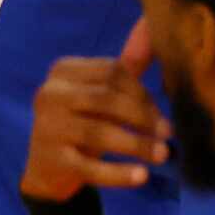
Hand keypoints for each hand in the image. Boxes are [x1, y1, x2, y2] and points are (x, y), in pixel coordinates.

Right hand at [20, 22, 172, 203]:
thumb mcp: (98, 95)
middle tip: (168, 134)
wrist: (46, 170)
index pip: (112, 72)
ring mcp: (47, 127)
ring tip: (162, 154)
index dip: (142, 92)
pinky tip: (141, 176)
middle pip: (107, 99)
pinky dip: (119, 173)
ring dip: (137, 145)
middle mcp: (50, 94)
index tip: (161, 113)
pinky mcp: (50, 160)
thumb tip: (158, 37)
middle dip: (143, 117)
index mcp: (63, 70)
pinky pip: (91, 167)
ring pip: (100, 133)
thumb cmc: (82, 122)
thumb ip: (125, 71)